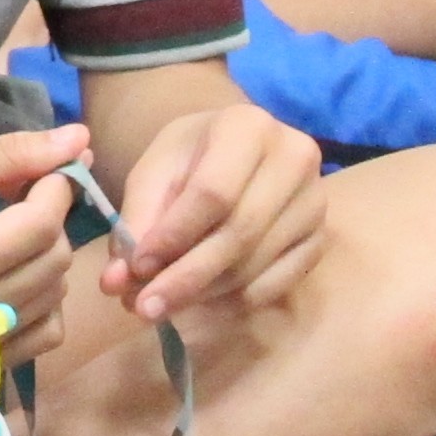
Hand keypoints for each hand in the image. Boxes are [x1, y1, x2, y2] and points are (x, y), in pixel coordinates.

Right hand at [0, 128, 89, 359]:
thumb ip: (5, 155)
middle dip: (49, 219)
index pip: (44, 223)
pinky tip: (10, 277)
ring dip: (45, 257)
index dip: (55, 186)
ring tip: (6, 235)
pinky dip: (43, 303)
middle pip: (55, 260)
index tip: (37, 168)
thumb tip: (77, 137)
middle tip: (17, 196)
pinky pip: (45, 334)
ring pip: (56, 296)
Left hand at [100, 100, 327, 322]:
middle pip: (239, 234)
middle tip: (141, 308)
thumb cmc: (190, 157)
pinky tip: (198, 303)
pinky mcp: (319, 239)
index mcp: (249, 127)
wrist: (236, 151)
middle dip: (185, 278)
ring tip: (160, 305)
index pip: (213, 193)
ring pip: (256, 264)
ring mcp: (314, 202)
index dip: (173, 236)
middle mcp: (295, 159)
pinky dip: (232, 303)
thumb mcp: (153, 172)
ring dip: (203, 295)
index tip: (136, 267)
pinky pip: (276, 285)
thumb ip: (136, 222)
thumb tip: (117, 281)